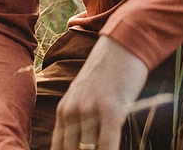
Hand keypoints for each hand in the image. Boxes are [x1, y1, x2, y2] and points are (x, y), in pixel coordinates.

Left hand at [50, 35, 148, 149]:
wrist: (124, 43)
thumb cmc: (109, 72)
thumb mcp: (85, 95)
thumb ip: (78, 119)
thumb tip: (82, 145)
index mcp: (63, 110)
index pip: (58, 149)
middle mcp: (72, 111)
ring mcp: (90, 110)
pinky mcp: (111, 110)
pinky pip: (107, 145)